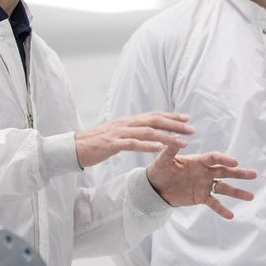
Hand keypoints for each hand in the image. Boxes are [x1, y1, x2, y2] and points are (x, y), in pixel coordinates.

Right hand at [74, 112, 193, 168]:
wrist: (74, 147)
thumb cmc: (96, 142)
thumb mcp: (117, 133)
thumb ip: (131, 131)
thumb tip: (147, 131)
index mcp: (128, 121)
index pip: (153, 115)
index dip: (171, 116)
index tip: (187, 118)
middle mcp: (126, 123)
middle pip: (155, 121)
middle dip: (175, 125)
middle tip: (191, 129)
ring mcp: (119, 133)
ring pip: (147, 132)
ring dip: (167, 137)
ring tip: (182, 142)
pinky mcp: (112, 144)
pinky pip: (132, 144)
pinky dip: (147, 146)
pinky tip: (159, 149)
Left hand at [146, 143, 256, 219]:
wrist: (156, 187)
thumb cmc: (159, 169)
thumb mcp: (163, 159)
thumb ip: (171, 150)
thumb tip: (177, 139)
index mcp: (198, 161)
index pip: (214, 158)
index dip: (224, 159)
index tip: (235, 163)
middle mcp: (205, 172)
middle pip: (225, 172)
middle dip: (239, 173)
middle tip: (253, 175)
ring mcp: (205, 185)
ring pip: (224, 188)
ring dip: (237, 192)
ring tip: (251, 196)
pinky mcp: (201, 197)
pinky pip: (214, 203)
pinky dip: (222, 209)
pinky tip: (231, 216)